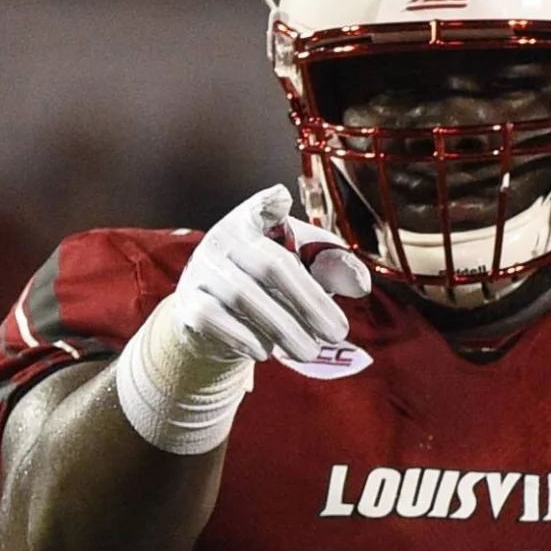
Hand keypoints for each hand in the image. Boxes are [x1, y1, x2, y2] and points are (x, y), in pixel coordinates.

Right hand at [116, 185, 369, 453]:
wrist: (209, 323)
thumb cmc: (266, 288)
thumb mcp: (301, 270)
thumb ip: (332, 269)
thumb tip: (361, 286)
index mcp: (252, 223)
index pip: (260, 206)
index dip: (267, 203)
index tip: (280, 198)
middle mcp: (223, 240)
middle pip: (271, 265)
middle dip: (309, 302)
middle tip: (338, 333)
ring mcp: (202, 271)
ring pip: (244, 296)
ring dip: (284, 328)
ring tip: (310, 352)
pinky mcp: (188, 304)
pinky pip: (217, 320)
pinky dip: (246, 338)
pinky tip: (267, 352)